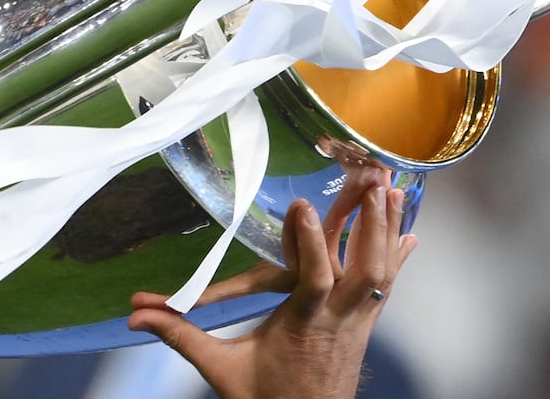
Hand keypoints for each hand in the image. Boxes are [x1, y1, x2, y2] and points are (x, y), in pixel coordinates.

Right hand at [128, 171, 416, 398]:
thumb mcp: (221, 369)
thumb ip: (182, 337)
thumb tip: (139, 318)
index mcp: (303, 326)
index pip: (313, 281)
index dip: (311, 244)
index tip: (303, 204)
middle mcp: (338, 320)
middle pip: (364, 268)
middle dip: (370, 223)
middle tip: (373, 180)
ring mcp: (357, 322)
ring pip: (381, 271)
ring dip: (387, 229)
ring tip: (393, 187)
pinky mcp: (365, 325)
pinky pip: (387, 286)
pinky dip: (398, 258)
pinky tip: (411, 234)